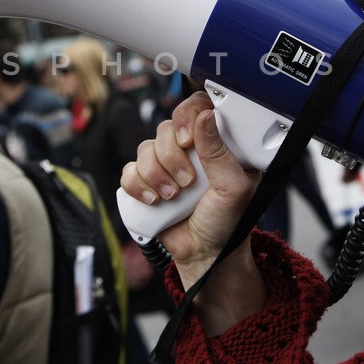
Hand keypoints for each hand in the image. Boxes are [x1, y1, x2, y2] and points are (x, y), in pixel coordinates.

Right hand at [120, 91, 265, 333]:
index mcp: (217, 144)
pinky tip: (154, 201)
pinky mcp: (146, 182)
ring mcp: (166, 165)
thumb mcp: (234, 188)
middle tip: (187, 183)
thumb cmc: (227, 222)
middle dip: (172, 158)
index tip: (187, 139)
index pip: (197, 108)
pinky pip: (129, 170)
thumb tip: (205, 115)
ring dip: (156, 175)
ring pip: (145, 148)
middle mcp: (190, 150)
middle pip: (166, 128)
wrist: (205, 255)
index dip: (186, 116)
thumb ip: (219, 152)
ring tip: (172, 197)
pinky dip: (138, 186)